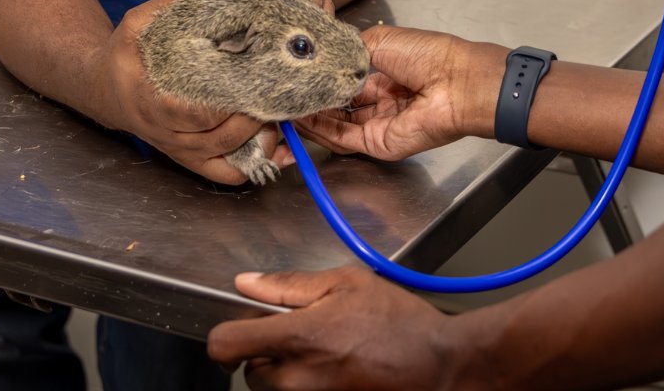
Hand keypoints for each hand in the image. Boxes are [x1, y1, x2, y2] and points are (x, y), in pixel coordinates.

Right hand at [88, 0, 268, 184]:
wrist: (104, 90)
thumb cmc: (123, 55)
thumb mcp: (136, 25)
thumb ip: (169, 10)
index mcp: (153, 102)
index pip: (197, 113)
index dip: (229, 102)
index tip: (255, 81)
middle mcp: (167, 133)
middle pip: (219, 136)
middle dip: (253, 117)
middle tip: (279, 93)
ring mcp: (180, 150)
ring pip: (227, 155)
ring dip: (260, 139)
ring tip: (281, 112)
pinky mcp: (190, 159)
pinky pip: (225, 173)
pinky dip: (256, 166)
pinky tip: (282, 150)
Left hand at [208, 268, 467, 390]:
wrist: (439, 366)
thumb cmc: (400, 323)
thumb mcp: (348, 283)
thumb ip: (291, 284)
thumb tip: (248, 283)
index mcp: (297, 338)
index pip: (224, 345)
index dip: (227, 333)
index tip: (242, 327)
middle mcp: (296, 379)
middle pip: (249, 370)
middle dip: (267, 351)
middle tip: (304, 333)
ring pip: (273, 388)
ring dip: (286, 370)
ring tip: (326, 350)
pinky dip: (308, 383)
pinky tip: (336, 367)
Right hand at [293, 26, 506, 161]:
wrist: (456, 81)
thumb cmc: (429, 55)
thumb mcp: (379, 40)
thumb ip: (346, 51)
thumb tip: (320, 55)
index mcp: (384, 75)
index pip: (342, 83)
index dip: (318, 81)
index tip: (293, 76)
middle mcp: (379, 102)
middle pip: (336, 108)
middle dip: (308, 102)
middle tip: (280, 95)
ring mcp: (378, 125)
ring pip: (334, 126)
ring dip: (308, 117)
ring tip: (282, 106)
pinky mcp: (378, 143)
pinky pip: (343, 138)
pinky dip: (319, 130)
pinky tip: (299, 117)